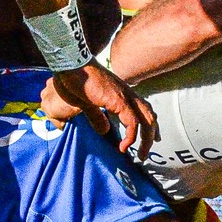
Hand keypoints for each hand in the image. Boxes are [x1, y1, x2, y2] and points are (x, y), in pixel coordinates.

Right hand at [41, 62, 157, 156]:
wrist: (71, 66)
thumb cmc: (74, 80)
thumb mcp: (86, 103)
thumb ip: (97, 116)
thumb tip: (105, 130)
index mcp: (120, 93)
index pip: (143, 109)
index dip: (149, 125)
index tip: (150, 139)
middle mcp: (127, 94)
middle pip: (149, 116)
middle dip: (151, 136)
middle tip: (145, 152)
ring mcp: (124, 96)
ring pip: (147, 119)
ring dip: (146, 139)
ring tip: (140, 154)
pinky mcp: (118, 101)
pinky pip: (132, 122)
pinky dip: (131, 136)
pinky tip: (124, 147)